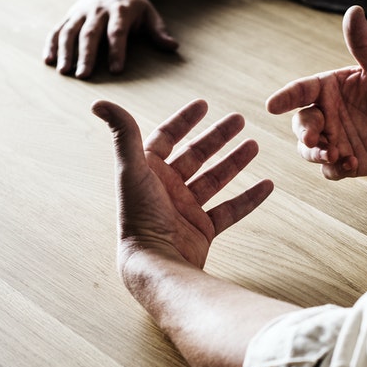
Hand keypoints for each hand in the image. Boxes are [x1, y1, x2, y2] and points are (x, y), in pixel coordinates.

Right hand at [46, 0, 178, 78]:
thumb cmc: (133, 4)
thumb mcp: (149, 13)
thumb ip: (158, 31)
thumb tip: (173, 47)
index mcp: (120, 10)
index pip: (117, 31)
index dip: (117, 50)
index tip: (116, 70)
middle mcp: (98, 11)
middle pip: (90, 33)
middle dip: (86, 55)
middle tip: (83, 76)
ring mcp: (81, 13)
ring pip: (70, 31)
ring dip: (65, 51)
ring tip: (63, 72)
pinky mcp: (69, 16)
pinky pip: (57, 29)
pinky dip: (52, 44)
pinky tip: (48, 60)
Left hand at [92, 98, 273, 273]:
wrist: (155, 263)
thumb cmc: (139, 217)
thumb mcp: (131, 169)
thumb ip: (123, 133)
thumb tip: (99, 103)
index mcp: (148, 172)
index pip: (166, 138)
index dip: (183, 121)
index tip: (203, 104)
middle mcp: (166, 189)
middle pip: (195, 155)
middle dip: (217, 137)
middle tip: (239, 119)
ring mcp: (186, 210)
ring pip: (215, 180)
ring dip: (234, 162)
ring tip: (254, 145)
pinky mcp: (202, 230)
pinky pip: (230, 210)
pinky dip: (249, 199)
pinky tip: (267, 185)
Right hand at [266, 6, 366, 179]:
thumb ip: (363, 43)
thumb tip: (353, 10)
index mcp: (327, 89)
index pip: (299, 91)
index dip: (284, 97)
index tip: (271, 105)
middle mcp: (325, 114)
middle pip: (300, 124)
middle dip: (304, 132)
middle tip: (314, 139)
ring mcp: (333, 139)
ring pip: (308, 150)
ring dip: (315, 154)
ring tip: (334, 155)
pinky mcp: (344, 161)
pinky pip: (329, 170)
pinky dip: (335, 169)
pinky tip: (352, 162)